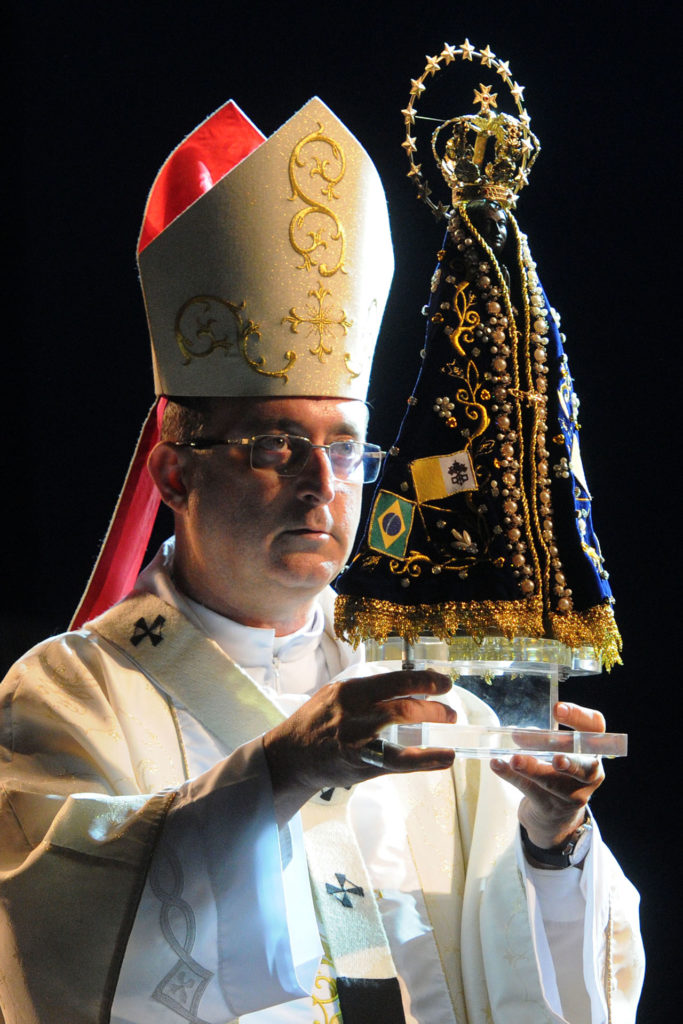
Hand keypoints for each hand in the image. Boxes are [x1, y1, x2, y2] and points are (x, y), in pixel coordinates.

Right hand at [263, 669, 455, 823]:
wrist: (291, 756)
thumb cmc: (316, 721)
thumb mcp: (335, 694)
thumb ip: (367, 689)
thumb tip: (408, 684)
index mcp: (349, 691)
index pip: (395, 681)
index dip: (425, 680)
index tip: (444, 682)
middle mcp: (354, 714)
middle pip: (403, 706)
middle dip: (434, 706)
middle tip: (451, 709)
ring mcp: (358, 741)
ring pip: (402, 729)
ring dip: (432, 724)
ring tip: (449, 723)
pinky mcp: (362, 764)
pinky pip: (400, 762)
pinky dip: (427, 760)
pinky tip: (446, 758)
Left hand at [491, 701, 605, 849]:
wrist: (554, 813)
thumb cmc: (556, 770)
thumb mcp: (553, 749)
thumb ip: (541, 740)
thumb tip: (518, 734)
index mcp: (592, 749)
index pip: (595, 728)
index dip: (579, 717)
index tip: (556, 709)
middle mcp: (590, 773)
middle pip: (584, 766)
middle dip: (570, 762)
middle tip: (557, 759)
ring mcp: (573, 794)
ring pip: (553, 782)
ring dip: (532, 769)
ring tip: (515, 759)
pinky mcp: (551, 807)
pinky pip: (530, 790)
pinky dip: (512, 776)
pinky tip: (497, 765)